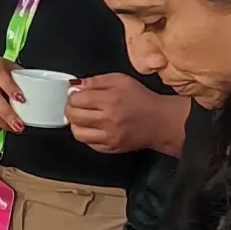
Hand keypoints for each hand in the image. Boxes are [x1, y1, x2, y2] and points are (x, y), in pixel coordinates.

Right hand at [0, 51, 24, 133]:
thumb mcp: (3, 63)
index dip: (11, 88)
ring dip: (3, 124)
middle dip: (8, 114)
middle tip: (19, 124)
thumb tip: (35, 88)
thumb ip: (17, 74)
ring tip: (15, 128)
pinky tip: (1, 127)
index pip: (0, 77)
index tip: (22, 99)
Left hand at [66, 73, 185, 154]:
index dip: (73, 96)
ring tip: (83, 117)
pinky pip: (88, 143)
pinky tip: (93, 127)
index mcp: (110, 100)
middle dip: (70, 108)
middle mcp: (108, 120)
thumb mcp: (122, 80)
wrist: (160, 122)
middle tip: (76, 104)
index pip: (77, 99)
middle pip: (73, 116)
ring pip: (77, 133)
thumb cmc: (142, 99)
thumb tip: (77, 85)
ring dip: (76, 123)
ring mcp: (108, 137)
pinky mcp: (111, 148)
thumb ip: (97, 81)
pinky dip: (86, 135)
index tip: (77, 94)